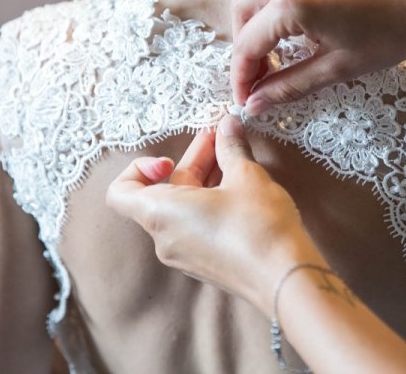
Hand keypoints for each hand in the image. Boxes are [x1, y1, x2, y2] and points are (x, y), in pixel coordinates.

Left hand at [105, 116, 321, 313]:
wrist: (285, 278)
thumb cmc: (258, 228)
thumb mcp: (246, 175)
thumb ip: (230, 147)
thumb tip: (227, 126)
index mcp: (160, 214)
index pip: (120, 192)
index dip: (138, 168)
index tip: (170, 160)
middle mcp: (165, 238)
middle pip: (163, 192)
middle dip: (192, 161)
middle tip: (222, 136)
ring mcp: (184, 254)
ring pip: (183, 207)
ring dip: (205, 179)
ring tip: (235, 156)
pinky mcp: (205, 262)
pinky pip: (196, 225)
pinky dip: (210, 201)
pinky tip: (240, 185)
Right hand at [231, 0, 405, 112]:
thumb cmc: (399, 32)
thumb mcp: (340, 67)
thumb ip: (290, 85)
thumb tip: (256, 104)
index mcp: (292, 2)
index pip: (248, 45)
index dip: (242, 77)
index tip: (245, 98)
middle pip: (240, 8)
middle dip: (243, 45)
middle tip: (258, 74)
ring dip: (246, 3)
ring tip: (263, 33)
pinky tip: (286, 0)